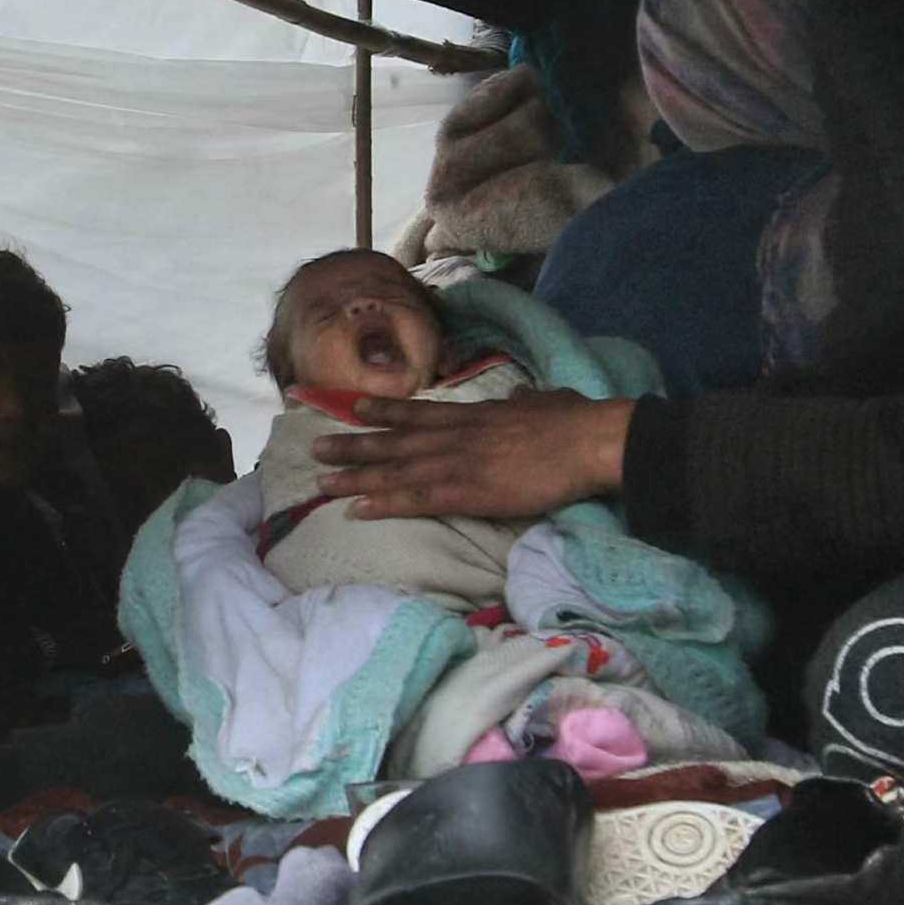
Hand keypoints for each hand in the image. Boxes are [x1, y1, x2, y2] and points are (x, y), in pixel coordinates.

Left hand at [314, 389, 633, 521]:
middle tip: (315, 449)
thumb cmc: (574, 421)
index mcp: (475, 415)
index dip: (384, 411)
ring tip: (320, 484)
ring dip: (355, 478)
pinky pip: (415, 499)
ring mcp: (458, 463)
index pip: (419, 412)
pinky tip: (357, 510)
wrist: (589, 440)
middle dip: (353, 446)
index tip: (353, 409)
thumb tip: (521, 394)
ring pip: (395, 470)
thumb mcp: (543, 402)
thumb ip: (525, 401)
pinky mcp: (467, 492)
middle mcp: (456, 435)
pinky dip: (383, 504)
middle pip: (394, 441)